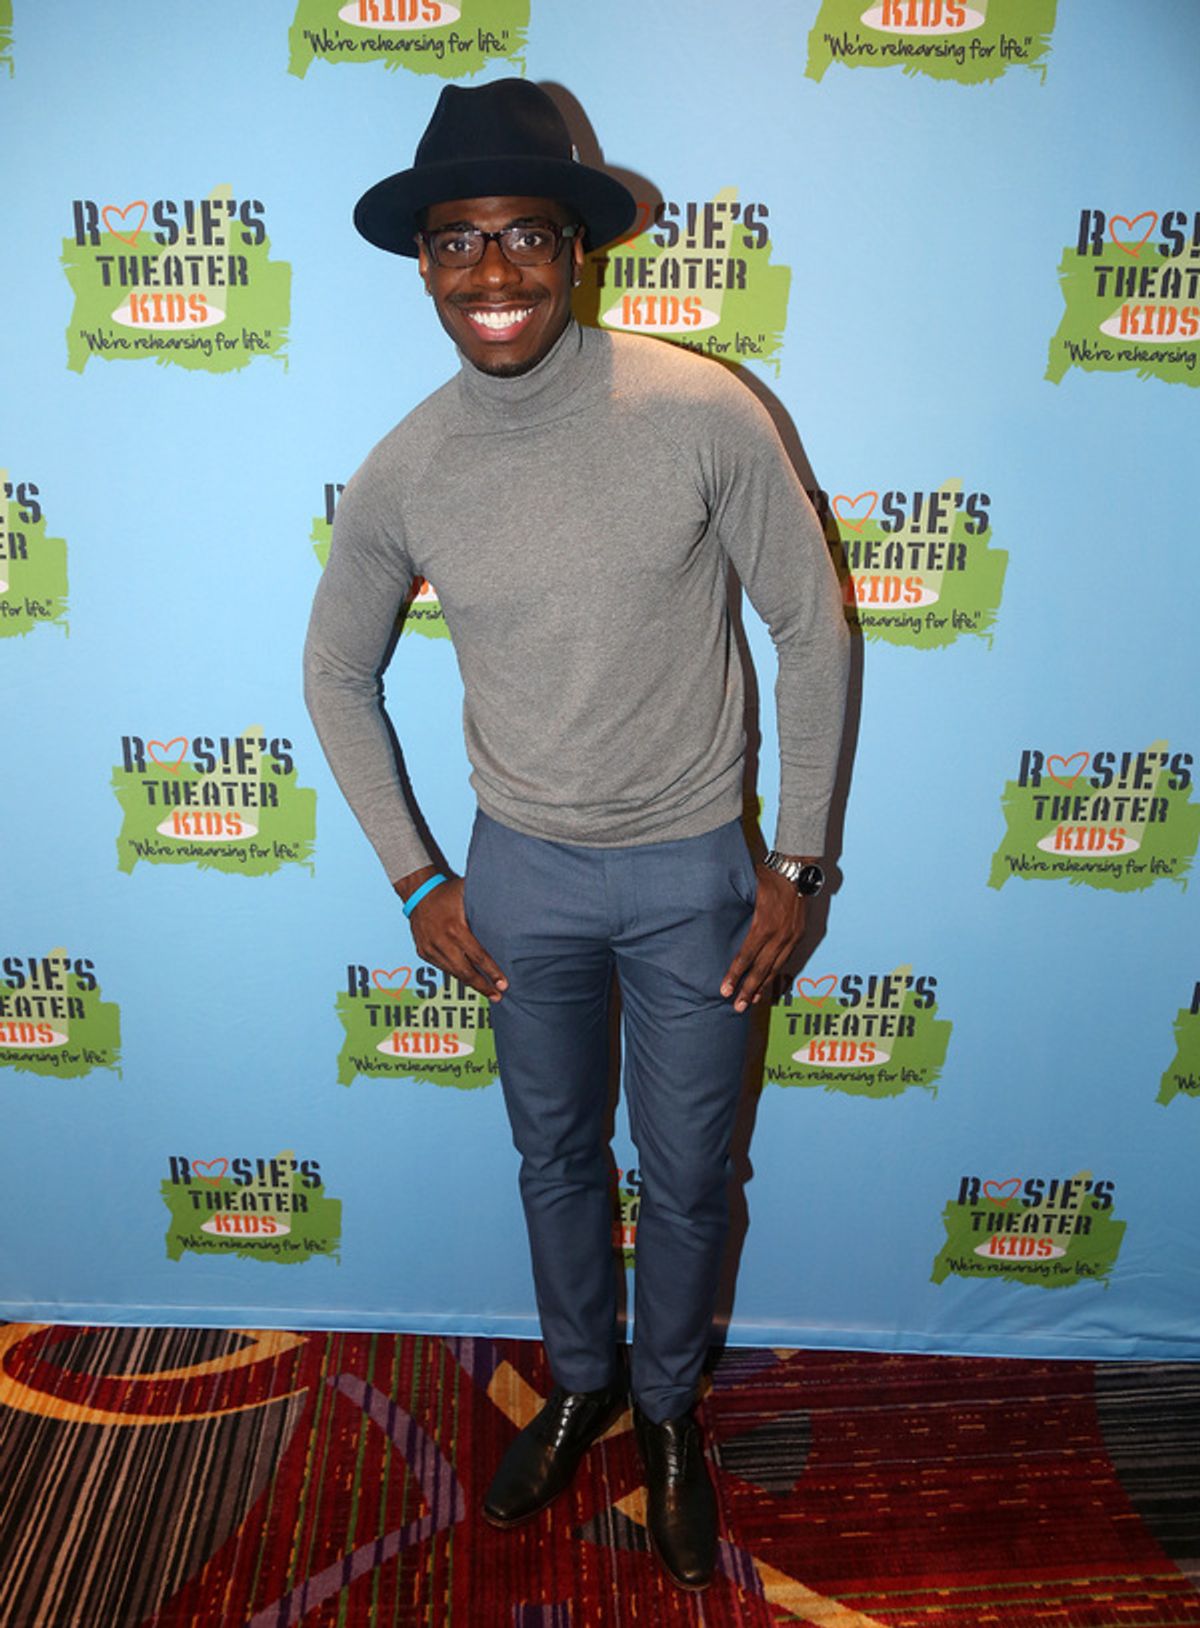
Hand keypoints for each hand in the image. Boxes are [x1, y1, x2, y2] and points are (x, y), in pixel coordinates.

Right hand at [395, 870, 507, 1001]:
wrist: (418, 892)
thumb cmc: (448, 892)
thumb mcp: (468, 893)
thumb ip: (487, 904)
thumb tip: (515, 909)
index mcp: (455, 928)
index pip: (477, 956)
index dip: (491, 972)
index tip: (503, 984)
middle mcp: (441, 941)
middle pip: (465, 971)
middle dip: (483, 986)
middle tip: (498, 995)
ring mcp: (430, 948)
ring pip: (453, 972)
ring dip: (471, 984)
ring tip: (488, 992)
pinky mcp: (423, 952)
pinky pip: (443, 967)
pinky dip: (457, 974)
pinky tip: (470, 979)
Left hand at [720, 864, 806, 1012]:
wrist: (796, 871)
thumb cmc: (768, 877)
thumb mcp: (747, 889)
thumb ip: (736, 908)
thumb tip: (712, 916)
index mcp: (764, 924)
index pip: (746, 956)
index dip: (734, 974)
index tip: (724, 990)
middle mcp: (779, 935)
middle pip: (761, 969)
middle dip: (748, 989)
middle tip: (737, 1006)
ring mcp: (791, 937)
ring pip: (775, 968)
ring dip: (763, 986)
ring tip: (752, 1001)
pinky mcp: (798, 936)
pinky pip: (786, 960)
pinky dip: (776, 974)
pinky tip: (768, 983)